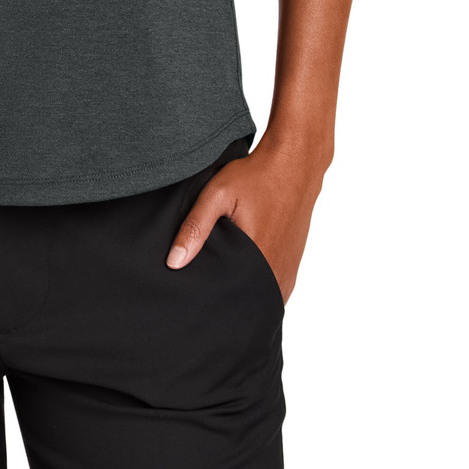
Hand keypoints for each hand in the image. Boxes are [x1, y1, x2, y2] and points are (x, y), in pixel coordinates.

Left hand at [164, 137, 328, 302]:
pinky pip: (273, 291)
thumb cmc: (255, 177)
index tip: (195, 298)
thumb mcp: (218, 194)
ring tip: (222, 286)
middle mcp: (276, 273)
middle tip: (205, 292)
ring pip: (260, 299)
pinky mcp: (292, 267)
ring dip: (243, 297)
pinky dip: (257, 290)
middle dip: (224, 301)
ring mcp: (287, 272)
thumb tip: (174, 262)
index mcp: (258, 260)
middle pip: (245, 303)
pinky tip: (242, 278)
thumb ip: (196, 227)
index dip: (210, 300)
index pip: (228, 299)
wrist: (294, 164)